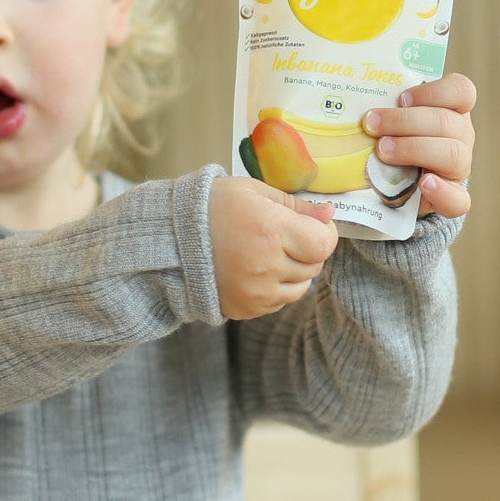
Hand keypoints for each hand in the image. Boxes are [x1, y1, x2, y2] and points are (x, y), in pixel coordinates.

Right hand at [210, 174, 337, 319]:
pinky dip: (276, 288)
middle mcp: (266, 266)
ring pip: (300, 287)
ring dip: (294, 271)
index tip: (313, 226)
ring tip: (269, 254)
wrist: (170, 239)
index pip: (323, 244)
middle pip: (313, 266)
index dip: (324, 234)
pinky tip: (256, 270)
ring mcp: (256, 292)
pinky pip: (279, 302)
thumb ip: (295, 205)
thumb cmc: (213, 207)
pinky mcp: (246, 309)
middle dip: (307, 250)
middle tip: (285, 236)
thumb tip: (329, 214)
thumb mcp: (254, 191)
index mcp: (270, 230)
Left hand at [364, 72, 475, 218]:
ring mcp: (459, 169)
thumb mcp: (392, 118)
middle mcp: (460, 137)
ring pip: (454, 155)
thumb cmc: (391, 140)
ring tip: (382, 151)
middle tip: (372, 124)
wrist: (395, 186)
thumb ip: (383, 105)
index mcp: (452, 110)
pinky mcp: (453, 199)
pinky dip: (442, 191)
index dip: (434, 91)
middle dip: (405, 121)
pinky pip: (459, 199)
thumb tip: (347, 92)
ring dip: (414, 149)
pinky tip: (423, 183)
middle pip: (449, 123)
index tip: (401, 98)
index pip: (461, 91)